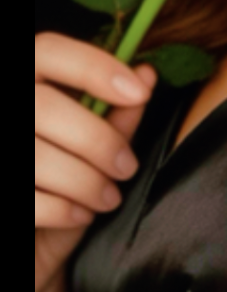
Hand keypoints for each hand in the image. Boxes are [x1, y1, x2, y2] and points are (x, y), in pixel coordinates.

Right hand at [35, 33, 156, 291]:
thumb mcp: (90, 145)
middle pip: (43, 105)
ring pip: (36, 156)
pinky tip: (80, 213)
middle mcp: (2, 111)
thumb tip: (147, 75)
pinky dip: (62, 210)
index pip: (48, 50)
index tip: (140, 91)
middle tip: (127, 166)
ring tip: (108, 197)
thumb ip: (113, 111)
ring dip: (84, 181)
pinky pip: (29, 200)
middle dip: (96, 138)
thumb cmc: (61, 182)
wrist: (33, 241)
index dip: (93, 66)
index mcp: (25, 78)